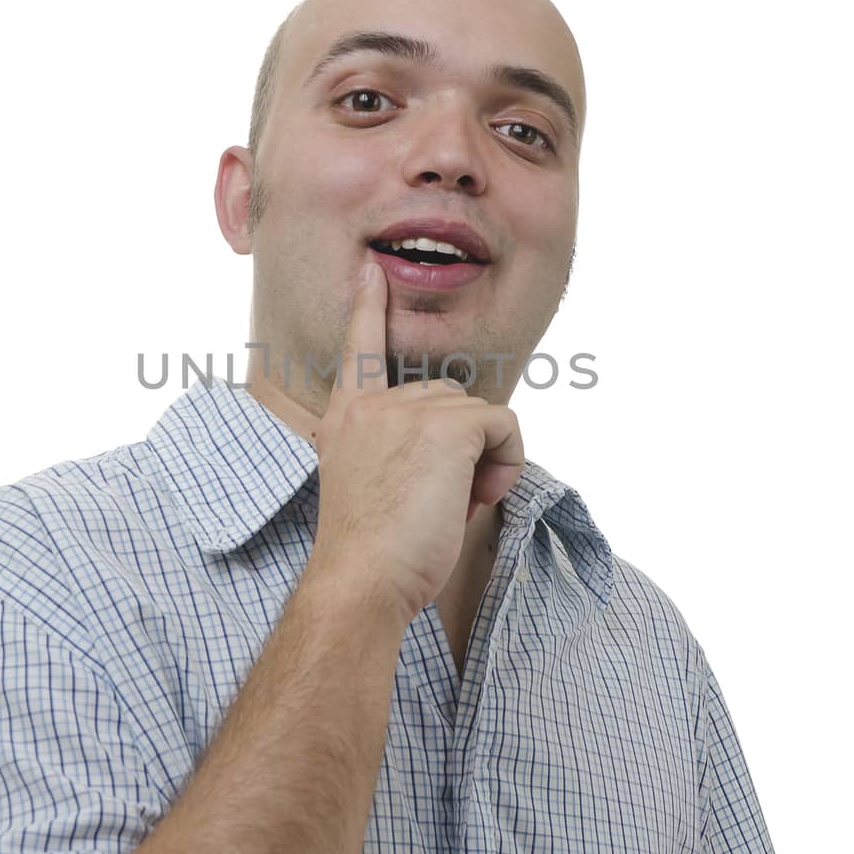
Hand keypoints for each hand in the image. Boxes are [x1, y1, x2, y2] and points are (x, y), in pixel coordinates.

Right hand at [306, 260, 524, 624]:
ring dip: (485, 463)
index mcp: (347, 418)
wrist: (361, 580)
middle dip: (463, 452)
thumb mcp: (371, 490)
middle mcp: (374, 404)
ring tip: (452, 507)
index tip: (369, 274)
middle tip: (441, 503)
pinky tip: (476, 497)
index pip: (359, 351)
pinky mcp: (447, 426)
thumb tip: (458, 453)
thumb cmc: (371, 557)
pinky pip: (505, 427)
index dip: (366, 310)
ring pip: (482, 418)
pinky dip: (506, 464)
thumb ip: (397, 455)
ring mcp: (408, 410)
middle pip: (451, 401)